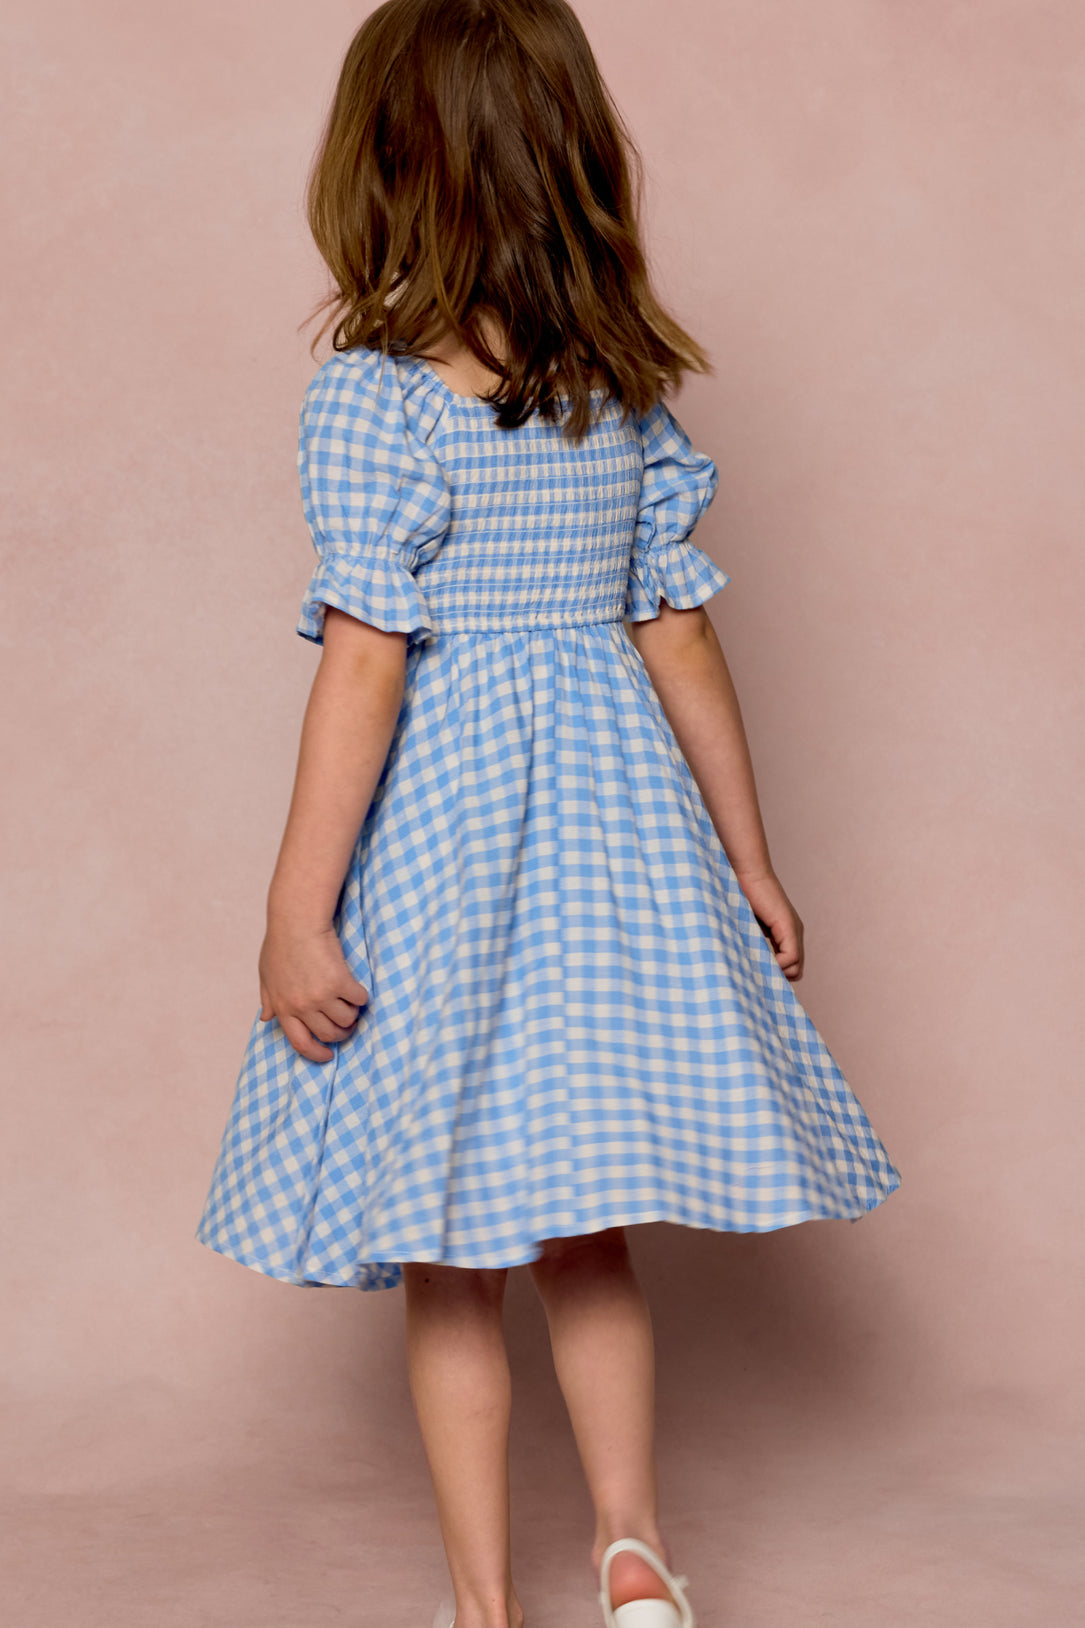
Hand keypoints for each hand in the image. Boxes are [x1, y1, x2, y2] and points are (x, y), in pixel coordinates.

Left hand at [257, 919, 370, 1062]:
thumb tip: (265, 1018)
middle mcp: (302, 1006)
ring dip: (353, 1014)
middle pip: (329, 1034)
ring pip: (347, 1019)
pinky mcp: (339, 982)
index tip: (328, 1055)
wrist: (296, 922)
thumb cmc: (281, 944)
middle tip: (348, 1024)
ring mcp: (321, 996)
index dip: (317, 1054)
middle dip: (342, 1033)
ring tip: (351, 1002)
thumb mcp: (267, 975)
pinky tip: (358, 988)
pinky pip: (359, 999)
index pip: (301, 1043)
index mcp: (283, 1008)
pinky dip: (361, 996)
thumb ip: (268, 999)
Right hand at [734, 867, 803, 980]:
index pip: (791, 968)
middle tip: (754, 971)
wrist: (744, 872)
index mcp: (786, 933)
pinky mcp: (788, 925)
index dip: (774, 974)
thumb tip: (749, 970)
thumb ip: (754, 944)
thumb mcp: (747, 927)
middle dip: (776, 976)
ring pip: (795, 968)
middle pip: (795, 971)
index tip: (754, 972)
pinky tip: (758, 956)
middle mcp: (795, 932)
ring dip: (774, 971)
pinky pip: (791, 958)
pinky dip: (775, 964)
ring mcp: (794, 929)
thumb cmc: (738, 896)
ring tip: (754, 964)